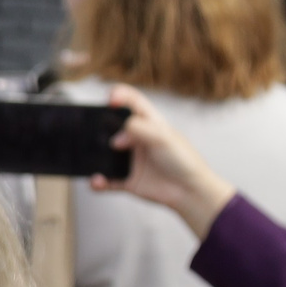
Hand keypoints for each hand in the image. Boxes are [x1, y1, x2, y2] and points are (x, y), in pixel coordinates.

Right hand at [94, 84, 234, 237]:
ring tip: (94, 158)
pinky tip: (98, 180)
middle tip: (96, 132)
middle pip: (111, 125)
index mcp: (148, 124)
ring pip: (103, 153)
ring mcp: (129, 159)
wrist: (191, 191)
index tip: (110, 99)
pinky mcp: (126, 179)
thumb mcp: (163, 137)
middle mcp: (136, 139)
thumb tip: (114, 137)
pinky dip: (98, 181)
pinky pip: (106, 179)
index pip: (132, 102)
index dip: (119, 95)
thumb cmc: (184, 160)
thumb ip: (138, 129)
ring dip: (94, 156)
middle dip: (98, 126)